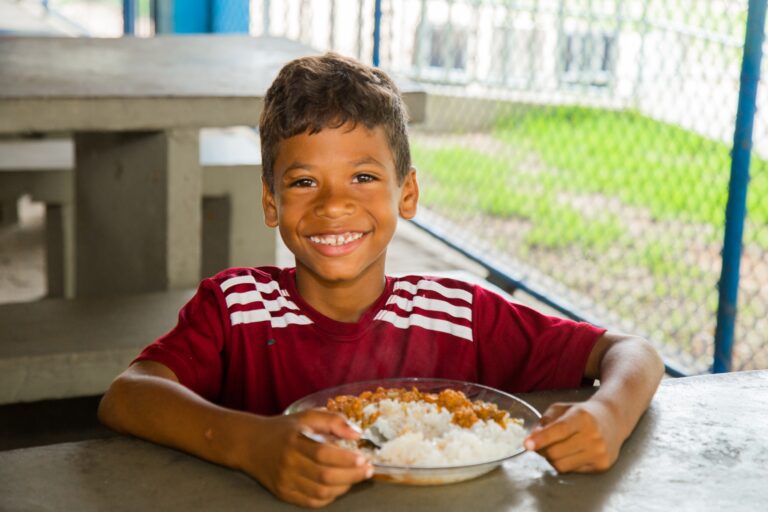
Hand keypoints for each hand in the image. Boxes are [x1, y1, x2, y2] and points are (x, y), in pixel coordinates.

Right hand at [243, 409, 373, 507]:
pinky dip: (329, 497)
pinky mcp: (283, 494)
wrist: (250, 444)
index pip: (323, 453)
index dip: (346, 458)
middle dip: (352, 475)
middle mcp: (288, 463)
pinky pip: (311, 502)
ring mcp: (284, 481)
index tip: (364, 458)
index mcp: (294, 441)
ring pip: (320, 492)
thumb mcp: (306, 417)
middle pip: (324, 476)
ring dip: (343, 487)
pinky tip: (338, 486)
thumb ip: (333, 421)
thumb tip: (357, 433)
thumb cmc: (284, 429)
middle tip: (368, 470)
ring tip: (355, 477)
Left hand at [523, 401, 622, 472]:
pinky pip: (572, 471)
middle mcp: (593, 435)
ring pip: (562, 466)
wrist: (613, 420)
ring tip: (556, 448)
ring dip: (552, 459)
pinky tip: (571, 453)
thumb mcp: (562, 409)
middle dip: (542, 450)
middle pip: (556, 452)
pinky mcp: (602, 465)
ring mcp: (599, 452)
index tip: (527, 444)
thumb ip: (545, 422)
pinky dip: (565, 463)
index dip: (542, 438)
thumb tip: (531, 439)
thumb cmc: (582, 413)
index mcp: (582, 417)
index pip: (559, 430)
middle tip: (539, 445)